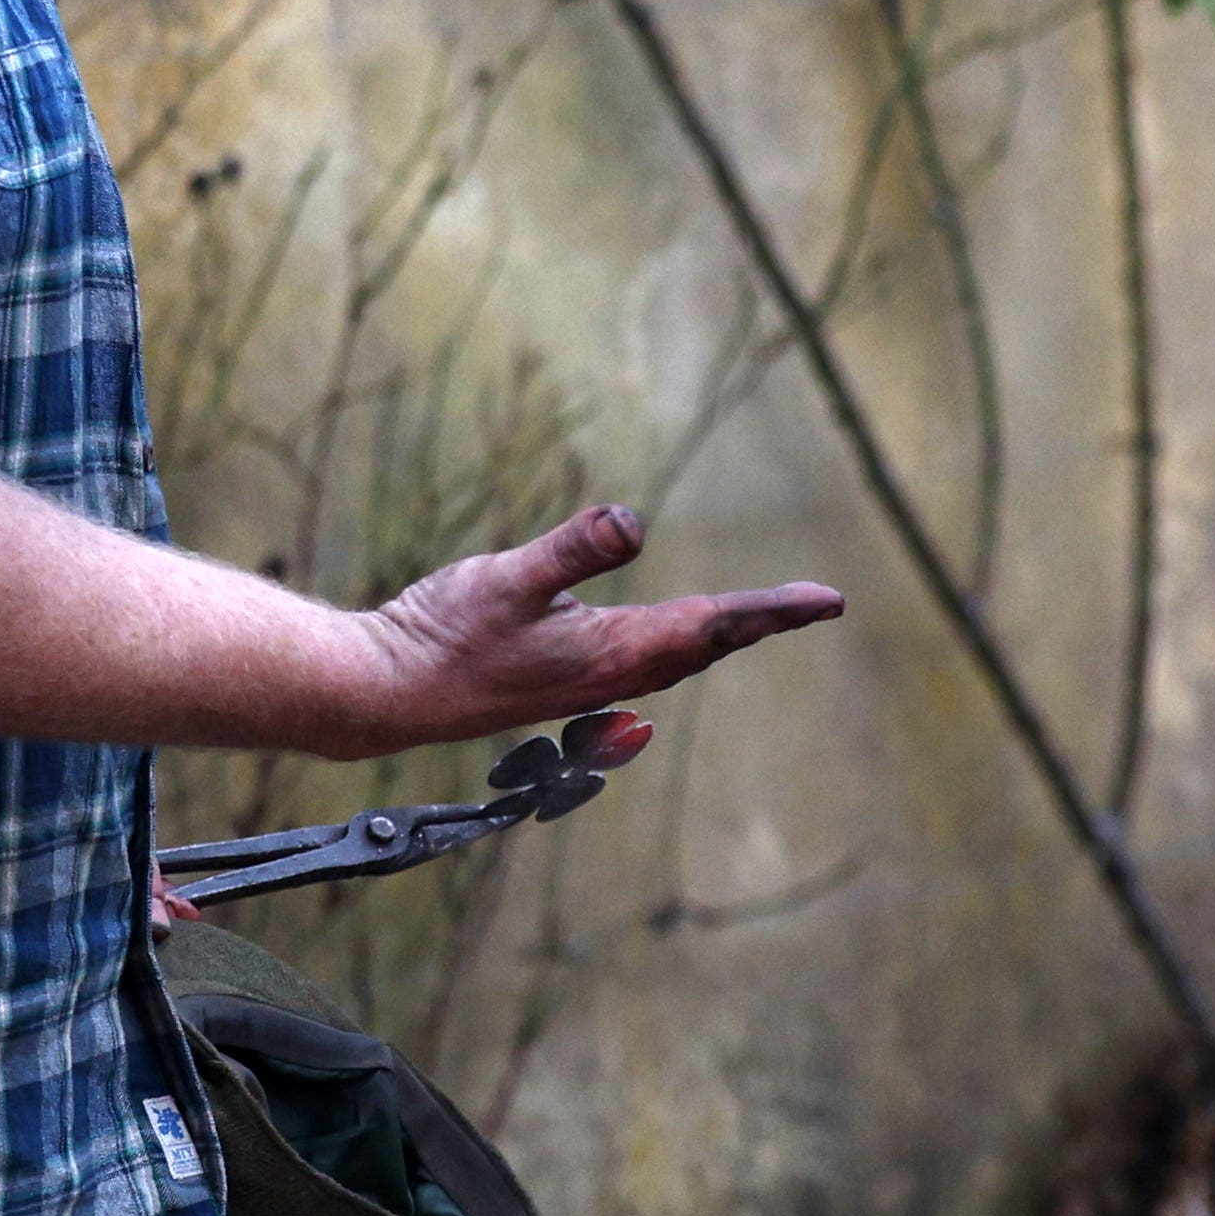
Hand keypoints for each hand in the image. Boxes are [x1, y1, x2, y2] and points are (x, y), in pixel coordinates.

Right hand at [330, 503, 842, 759]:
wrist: (387, 693)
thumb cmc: (444, 634)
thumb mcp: (507, 577)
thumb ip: (570, 549)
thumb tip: (633, 522)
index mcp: (614, 650)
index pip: (715, 623)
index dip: (773, 609)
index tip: (827, 602)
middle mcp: (610, 673)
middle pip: (706, 644)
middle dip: (760, 622)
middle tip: (815, 605)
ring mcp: (585, 683)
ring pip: (674, 657)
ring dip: (721, 635)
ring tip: (760, 619)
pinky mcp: (560, 681)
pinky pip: (641, 661)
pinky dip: (675, 644)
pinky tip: (667, 642)